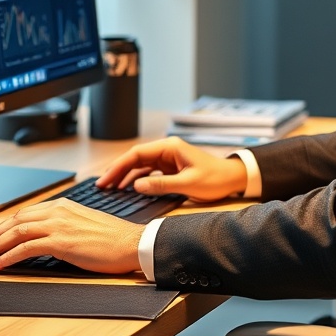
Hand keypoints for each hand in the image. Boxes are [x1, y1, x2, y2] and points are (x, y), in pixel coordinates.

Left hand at [0, 199, 144, 273]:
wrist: (133, 243)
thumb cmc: (113, 240)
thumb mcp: (84, 226)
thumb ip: (63, 227)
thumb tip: (43, 241)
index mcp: (63, 205)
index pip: (24, 215)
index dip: (2, 227)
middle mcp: (58, 211)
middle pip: (14, 221)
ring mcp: (59, 225)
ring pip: (15, 233)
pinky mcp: (61, 241)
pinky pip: (24, 248)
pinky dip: (5, 257)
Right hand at [96, 136, 247, 201]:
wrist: (233, 179)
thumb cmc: (215, 179)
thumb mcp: (188, 184)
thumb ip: (161, 185)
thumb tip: (136, 185)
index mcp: (170, 147)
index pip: (137, 154)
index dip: (119, 166)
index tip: (106, 179)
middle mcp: (166, 150)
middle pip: (135, 158)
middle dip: (118, 171)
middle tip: (102, 185)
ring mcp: (168, 159)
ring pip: (140, 165)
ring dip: (126, 176)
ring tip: (111, 188)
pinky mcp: (171, 168)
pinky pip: (149, 172)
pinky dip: (137, 180)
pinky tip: (128, 188)